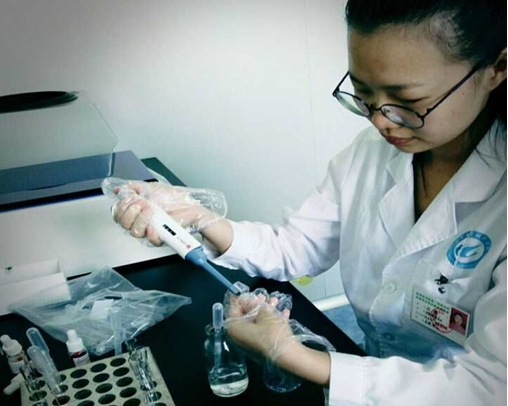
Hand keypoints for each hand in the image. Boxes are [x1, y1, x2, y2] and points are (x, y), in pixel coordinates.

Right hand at [101, 178, 226, 245]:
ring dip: (141, 218)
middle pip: (122, 223)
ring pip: (133, 231)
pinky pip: (149, 240)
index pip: (117, 213)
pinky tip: (153, 225)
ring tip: (152, 210)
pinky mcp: (160, 238)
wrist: (191, 208)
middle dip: (131, 210)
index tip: (132, 198)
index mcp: (136, 211)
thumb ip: (134, 188)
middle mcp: (140, 222)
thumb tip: (119, 188)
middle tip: (143, 203)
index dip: (121, 206)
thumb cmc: (175, 199)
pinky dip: (150, 232)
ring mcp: (149, 231)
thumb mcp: (152, 188)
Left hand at [226, 292, 292, 359]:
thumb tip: (245, 298)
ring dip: (266, 310)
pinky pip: (265, 329)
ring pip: (257, 322)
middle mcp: (240, 336)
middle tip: (264, 296)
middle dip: (256, 304)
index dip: (241, 298)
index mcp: (234, 328)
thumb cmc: (272, 332)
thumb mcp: (263, 312)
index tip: (249, 291)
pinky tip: (284, 312)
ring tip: (275, 301)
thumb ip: (252, 303)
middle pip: (245, 315)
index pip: (233, 309)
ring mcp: (251, 342)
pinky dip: (272, 320)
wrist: (287, 355)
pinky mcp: (263, 346)